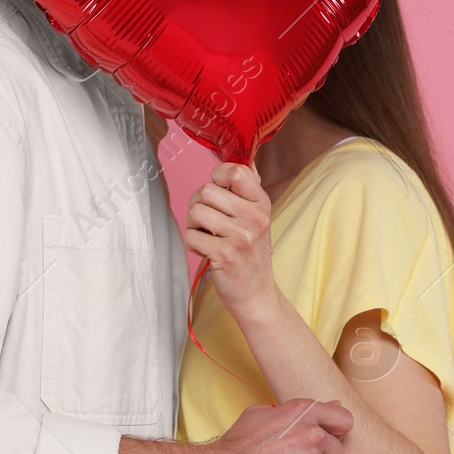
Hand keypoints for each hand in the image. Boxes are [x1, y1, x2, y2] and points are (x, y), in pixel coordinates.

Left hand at [185, 161, 279, 322]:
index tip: (218, 191)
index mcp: (262, 203)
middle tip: (208, 222)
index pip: (236, 171)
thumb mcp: (257, 218)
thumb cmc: (251, 254)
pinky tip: (207, 252)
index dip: (217, 176)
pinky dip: (193, 244)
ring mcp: (241, 236)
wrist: (256, 295)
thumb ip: (248, 189)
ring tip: (208, 237)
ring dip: (193, 225)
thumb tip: (244, 158)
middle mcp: (255, 217)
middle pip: (206, 190)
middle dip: (198, 205)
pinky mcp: (225, 254)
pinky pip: (191, 235)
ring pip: (195, 211)